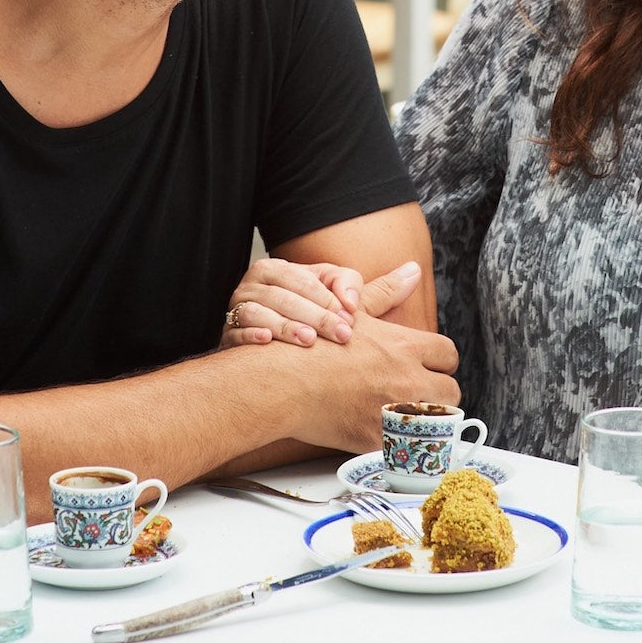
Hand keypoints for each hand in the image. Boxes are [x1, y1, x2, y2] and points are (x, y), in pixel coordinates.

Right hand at [220, 258, 421, 348]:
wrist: (262, 372)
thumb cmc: (305, 331)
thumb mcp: (334, 306)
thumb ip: (372, 292)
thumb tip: (415, 271)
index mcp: (280, 270)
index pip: (307, 275)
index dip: (330, 296)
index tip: (352, 318)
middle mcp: (257, 284)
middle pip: (287, 292)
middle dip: (316, 314)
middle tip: (342, 337)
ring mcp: (238, 308)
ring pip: (262, 309)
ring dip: (287, 326)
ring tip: (310, 343)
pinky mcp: (226, 334)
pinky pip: (236, 330)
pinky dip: (252, 336)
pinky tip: (268, 344)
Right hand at [286, 297, 459, 455]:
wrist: (283, 383)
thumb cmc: (314, 345)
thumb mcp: (353, 311)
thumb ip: (387, 292)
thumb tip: (412, 270)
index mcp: (406, 346)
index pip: (448, 354)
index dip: (439, 362)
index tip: (427, 368)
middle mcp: (408, 378)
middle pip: (451, 391)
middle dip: (438, 393)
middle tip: (417, 394)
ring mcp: (397, 411)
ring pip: (438, 421)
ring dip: (427, 419)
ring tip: (406, 415)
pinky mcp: (381, 440)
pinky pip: (410, 446)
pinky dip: (402, 441)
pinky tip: (386, 433)